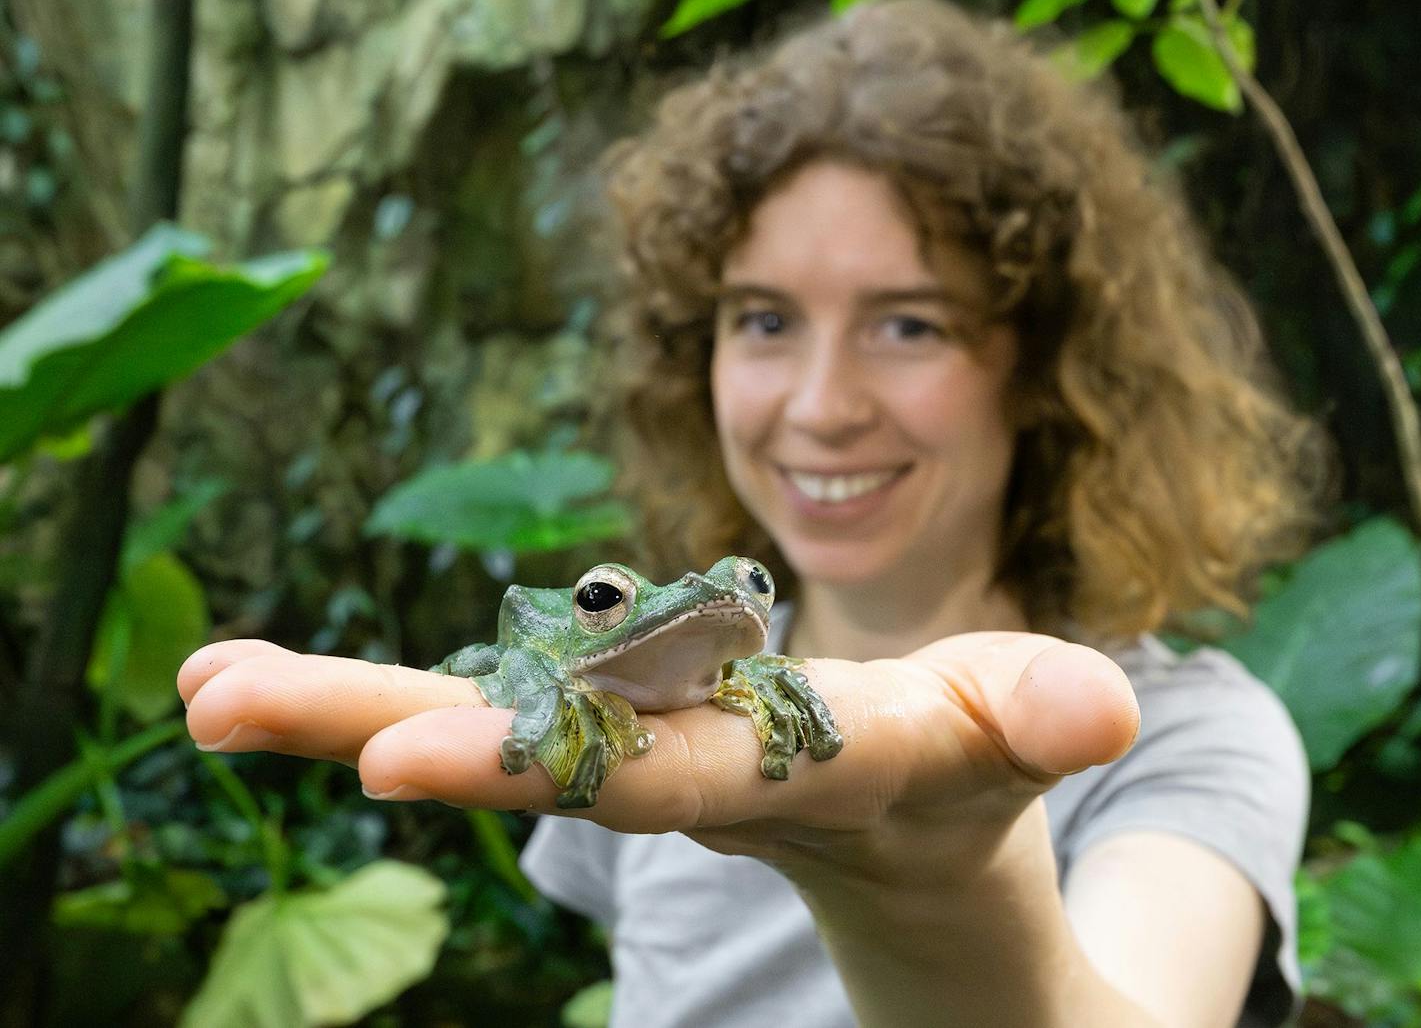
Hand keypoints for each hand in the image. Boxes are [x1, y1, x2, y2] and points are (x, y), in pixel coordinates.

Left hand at [177, 633, 1136, 887]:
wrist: (917, 863)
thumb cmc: (974, 784)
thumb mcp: (1013, 743)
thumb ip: (1038, 718)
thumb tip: (1093, 710)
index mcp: (785, 776)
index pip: (659, 771)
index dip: (547, 761)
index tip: (399, 759)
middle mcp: (691, 776)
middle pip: (533, 750)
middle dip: (386, 728)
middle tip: (220, 704)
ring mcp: (644, 757)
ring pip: (492, 727)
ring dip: (340, 708)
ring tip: (200, 688)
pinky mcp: (621, 732)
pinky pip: (501, 706)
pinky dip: (382, 697)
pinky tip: (253, 684)